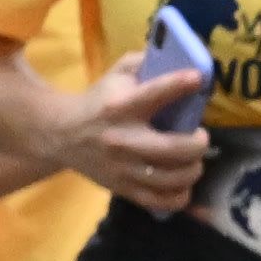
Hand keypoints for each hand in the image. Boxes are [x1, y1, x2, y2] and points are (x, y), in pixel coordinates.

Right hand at [55, 46, 215, 215]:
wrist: (60, 135)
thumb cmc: (99, 101)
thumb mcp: (116, 74)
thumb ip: (145, 64)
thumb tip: (182, 59)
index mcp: (121, 107)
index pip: (155, 94)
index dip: (180, 84)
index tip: (198, 79)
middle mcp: (123, 140)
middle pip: (174, 149)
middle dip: (198, 143)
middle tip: (200, 136)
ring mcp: (123, 169)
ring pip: (172, 178)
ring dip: (193, 168)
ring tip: (192, 160)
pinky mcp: (122, 189)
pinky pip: (160, 201)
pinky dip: (180, 195)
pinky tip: (181, 183)